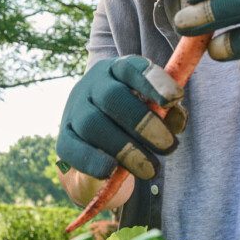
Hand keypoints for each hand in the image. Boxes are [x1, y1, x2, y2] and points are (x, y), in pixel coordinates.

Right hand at [56, 55, 185, 179]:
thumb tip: (175, 120)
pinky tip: (111, 170)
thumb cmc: (134, 118)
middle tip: (168, 146)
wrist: (97, 140)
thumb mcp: (153, 109)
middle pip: (111, 97)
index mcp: (117, 70)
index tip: (173, 98)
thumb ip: (167, 113)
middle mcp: (92, 85)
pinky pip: (73, 148)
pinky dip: (93, 160)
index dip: (152, 82)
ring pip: (92, 124)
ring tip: (150, 169)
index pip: (131, 68)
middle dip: (142, 123)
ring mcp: (75, 110)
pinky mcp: (64, 138)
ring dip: (124, 148)